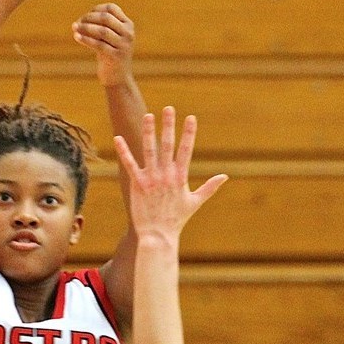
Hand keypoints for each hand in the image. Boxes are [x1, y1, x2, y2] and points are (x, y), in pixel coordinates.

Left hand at [72, 3, 134, 87]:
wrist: (118, 78)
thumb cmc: (109, 55)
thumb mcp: (108, 38)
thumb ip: (100, 27)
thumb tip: (80, 20)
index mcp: (128, 25)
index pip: (111, 8)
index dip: (96, 9)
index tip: (84, 16)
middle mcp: (128, 33)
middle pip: (106, 18)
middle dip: (89, 18)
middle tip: (77, 22)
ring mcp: (123, 45)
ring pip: (102, 31)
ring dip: (86, 27)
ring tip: (74, 27)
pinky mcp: (116, 56)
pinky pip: (98, 44)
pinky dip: (86, 39)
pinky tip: (76, 37)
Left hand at [113, 107, 227, 238]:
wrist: (158, 235)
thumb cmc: (176, 219)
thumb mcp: (195, 202)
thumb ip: (209, 187)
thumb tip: (225, 176)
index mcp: (180, 177)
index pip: (186, 150)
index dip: (189, 133)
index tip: (191, 118)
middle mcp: (166, 175)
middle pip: (168, 145)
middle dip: (169, 126)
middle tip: (169, 108)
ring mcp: (151, 179)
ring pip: (149, 150)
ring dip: (148, 132)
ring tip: (148, 116)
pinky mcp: (137, 185)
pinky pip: (129, 164)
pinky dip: (124, 151)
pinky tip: (117, 138)